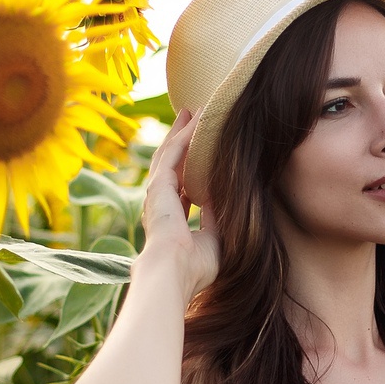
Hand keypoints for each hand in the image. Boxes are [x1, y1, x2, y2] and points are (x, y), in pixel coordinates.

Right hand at [138, 113, 219, 300]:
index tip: (203, 154)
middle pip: (172, 164)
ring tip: (191, 110)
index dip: (192, 169)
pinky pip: (172, 153)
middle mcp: (162, 205)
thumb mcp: (217, 237)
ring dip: (182, 131)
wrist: (175, 272)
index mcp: (173, 219)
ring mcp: (156, 195)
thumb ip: (220, 215)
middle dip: (181, 141)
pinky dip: (183, 135)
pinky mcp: (157, 186)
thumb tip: (228, 195)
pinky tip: (194, 119)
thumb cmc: (197, 266)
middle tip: (191, 119)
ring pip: (170, 153)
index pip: (183, 187)